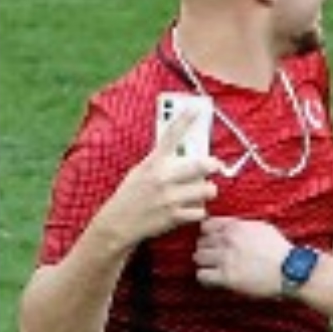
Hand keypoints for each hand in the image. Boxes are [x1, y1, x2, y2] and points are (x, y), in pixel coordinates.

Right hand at [93, 98, 217, 247]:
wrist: (117, 223)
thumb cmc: (130, 196)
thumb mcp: (140, 172)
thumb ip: (160, 162)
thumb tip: (183, 153)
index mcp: (153, 163)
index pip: (171, 136)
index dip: (185, 120)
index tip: (197, 108)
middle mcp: (163, 178)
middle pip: (201, 165)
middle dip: (213, 165)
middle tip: (215, 166)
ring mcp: (170, 198)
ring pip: (207, 189)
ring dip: (207, 191)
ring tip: (200, 192)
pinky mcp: (174, 216)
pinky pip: (201, 211)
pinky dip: (198, 211)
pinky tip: (190, 209)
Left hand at [191, 215, 293, 296]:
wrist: (290, 270)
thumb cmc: (280, 251)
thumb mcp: (262, 228)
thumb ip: (242, 226)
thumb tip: (229, 227)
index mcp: (236, 226)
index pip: (207, 225)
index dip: (208, 234)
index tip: (213, 241)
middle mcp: (228, 239)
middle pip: (200, 241)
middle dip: (206, 249)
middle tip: (214, 258)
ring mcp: (225, 258)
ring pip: (198, 257)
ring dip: (204, 263)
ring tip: (213, 269)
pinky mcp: (226, 277)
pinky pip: (202, 275)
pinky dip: (205, 278)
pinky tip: (214, 280)